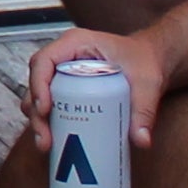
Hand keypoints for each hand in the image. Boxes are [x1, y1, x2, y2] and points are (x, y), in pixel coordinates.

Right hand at [24, 23, 173, 151]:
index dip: (38, 85)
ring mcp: (63, 72)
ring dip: (38, 119)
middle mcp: (64, 56)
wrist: (151, 60)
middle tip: (45, 138)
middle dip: (36, 112)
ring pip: (38, 94)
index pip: (44, 60)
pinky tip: (53, 141)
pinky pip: (49, 102)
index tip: (46, 110)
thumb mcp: (147, 83)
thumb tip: (141, 141)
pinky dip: (47, 121)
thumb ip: (145, 110)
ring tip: (47, 143)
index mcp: (76, 44)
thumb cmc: (145, 61)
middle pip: (36, 81)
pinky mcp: (67, 87)